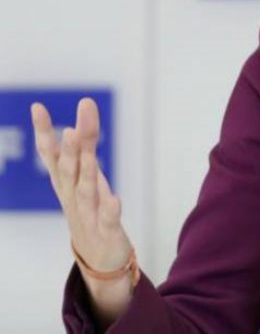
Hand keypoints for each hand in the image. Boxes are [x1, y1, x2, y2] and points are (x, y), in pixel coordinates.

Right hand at [31, 98, 134, 321]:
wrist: (99, 259)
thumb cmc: (90, 212)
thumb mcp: (82, 180)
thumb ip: (81, 152)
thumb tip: (76, 124)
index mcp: (66, 183)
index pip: (52, 155)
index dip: (44, 132)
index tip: (37, 107)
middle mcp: (73, 196)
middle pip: (70, 169)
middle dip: (70, 148)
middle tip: (70, 128)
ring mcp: (88, 214)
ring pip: (85, 191)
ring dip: (85, 172)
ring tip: (86, 155)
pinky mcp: (107, 231)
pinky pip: (108, 219)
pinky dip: (110, 209)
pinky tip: (114, 198)